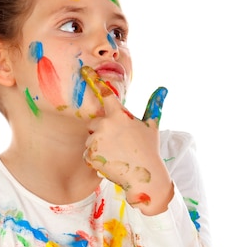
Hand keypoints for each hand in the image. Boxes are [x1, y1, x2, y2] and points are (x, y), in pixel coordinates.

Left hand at [81, 66, 172, 214]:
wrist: (145, 176)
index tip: (84, 69)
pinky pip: (87, 153)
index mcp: (119, 115)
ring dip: (99, 146)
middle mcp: (105, 124)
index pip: (105, 94)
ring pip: (90, 139)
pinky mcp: (91, 154)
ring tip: (116, 154)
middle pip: (94, 123)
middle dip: (102, 131)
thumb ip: (154, 105)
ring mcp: (96, 139)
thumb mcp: (152, 126)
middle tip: (118, 143)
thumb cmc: (149, 149)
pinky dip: (96, 158)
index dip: (94, 80)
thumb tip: (163, 88)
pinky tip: (110, 162)